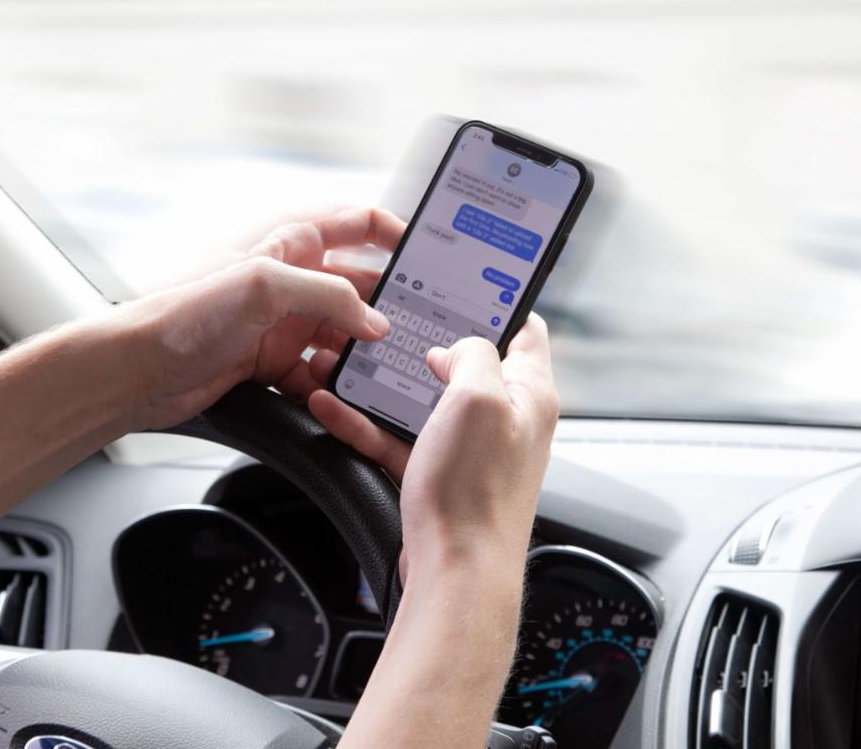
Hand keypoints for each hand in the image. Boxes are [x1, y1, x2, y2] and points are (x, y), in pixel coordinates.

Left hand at [109, 206, 405, 430]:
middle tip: (421, 323)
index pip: (356, 222)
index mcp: (289, 242)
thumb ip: (330, 296)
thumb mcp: (265, 284)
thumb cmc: (183, 312)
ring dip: (361, 350)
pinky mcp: (272, 361)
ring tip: (383, 366)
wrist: (135, 369)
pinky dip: (331, 384)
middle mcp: (290, 279)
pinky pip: (318, 372)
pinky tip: (339, 393)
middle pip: (358, 285)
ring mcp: (282, 322)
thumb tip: (374, 322)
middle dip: (389, 303)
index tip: (430, 255)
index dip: (395, 232)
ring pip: (342, 334)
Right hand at [308, 315, 560, 580]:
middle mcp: (505, 419)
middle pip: (466, 363)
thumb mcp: (478, 399)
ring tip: (345, 361)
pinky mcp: (440, 475)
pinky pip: (398, 439)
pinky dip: (366, 424)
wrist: (456, 575)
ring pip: (423, 401)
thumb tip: (454, 348)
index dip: (495, 303)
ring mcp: (471, 449)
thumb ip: (471, 355)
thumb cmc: (477, 494)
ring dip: (383, 382)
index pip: (524, 330)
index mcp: (529, 393)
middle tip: (390, 319)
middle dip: (425, 340)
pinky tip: (331, 408)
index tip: (459, 284)